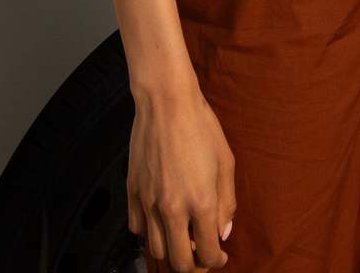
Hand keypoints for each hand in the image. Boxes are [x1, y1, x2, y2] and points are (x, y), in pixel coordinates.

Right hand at [127, 79, 235, 270]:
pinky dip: (149, 232)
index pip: (207, 253)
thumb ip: (226, 201)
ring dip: (171, 250)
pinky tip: (161, 219)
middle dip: (194, 265)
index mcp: (200, 202)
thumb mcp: (225, 161)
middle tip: (200, 254)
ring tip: (181, 237)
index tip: (219, 256)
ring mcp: (149, 201)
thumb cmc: (200, 126)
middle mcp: (172, 208)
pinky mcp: (132, 191)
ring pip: (155, 250)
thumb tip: (223, 231)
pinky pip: (137, 228)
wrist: (166, 102)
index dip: (216, 261)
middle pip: (179, 261)